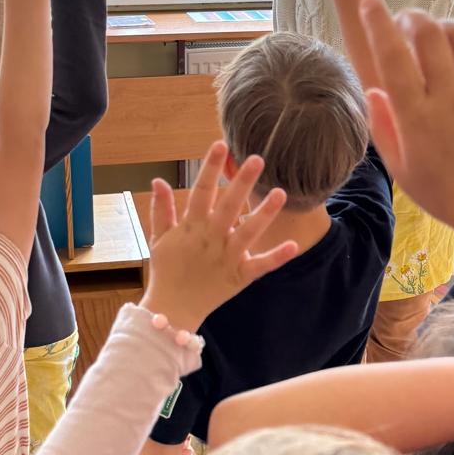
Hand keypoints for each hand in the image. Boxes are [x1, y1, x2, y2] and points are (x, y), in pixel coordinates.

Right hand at [142, 142, 298, 331]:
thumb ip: (162, 209)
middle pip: (229, 205)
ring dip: (264, 213)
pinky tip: (294, 244)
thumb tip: (159, 180)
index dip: (210, 167)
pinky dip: (277, 257)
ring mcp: (227, 257)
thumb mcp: (159, 239)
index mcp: (191, 226)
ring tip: (281, 192)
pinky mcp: (239, 276)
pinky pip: (260, 265)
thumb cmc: (167, 271)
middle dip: (242, 182)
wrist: (171, 310)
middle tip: (258, 159)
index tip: (220, 145)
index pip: (201, 191)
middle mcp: (211, 238)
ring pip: (248, 231)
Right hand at [360, 0, 453, 247]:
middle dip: (412, 17)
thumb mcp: (403, 171)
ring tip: (436, 40)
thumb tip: (374, 91)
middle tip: (406, 23)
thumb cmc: (447, 196)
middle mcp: (450, 98)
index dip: (378, 22)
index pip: (392, 55)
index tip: (370, 4)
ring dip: (443, 28)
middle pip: (428, 32)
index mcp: (417, 118)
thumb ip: (383, 128)